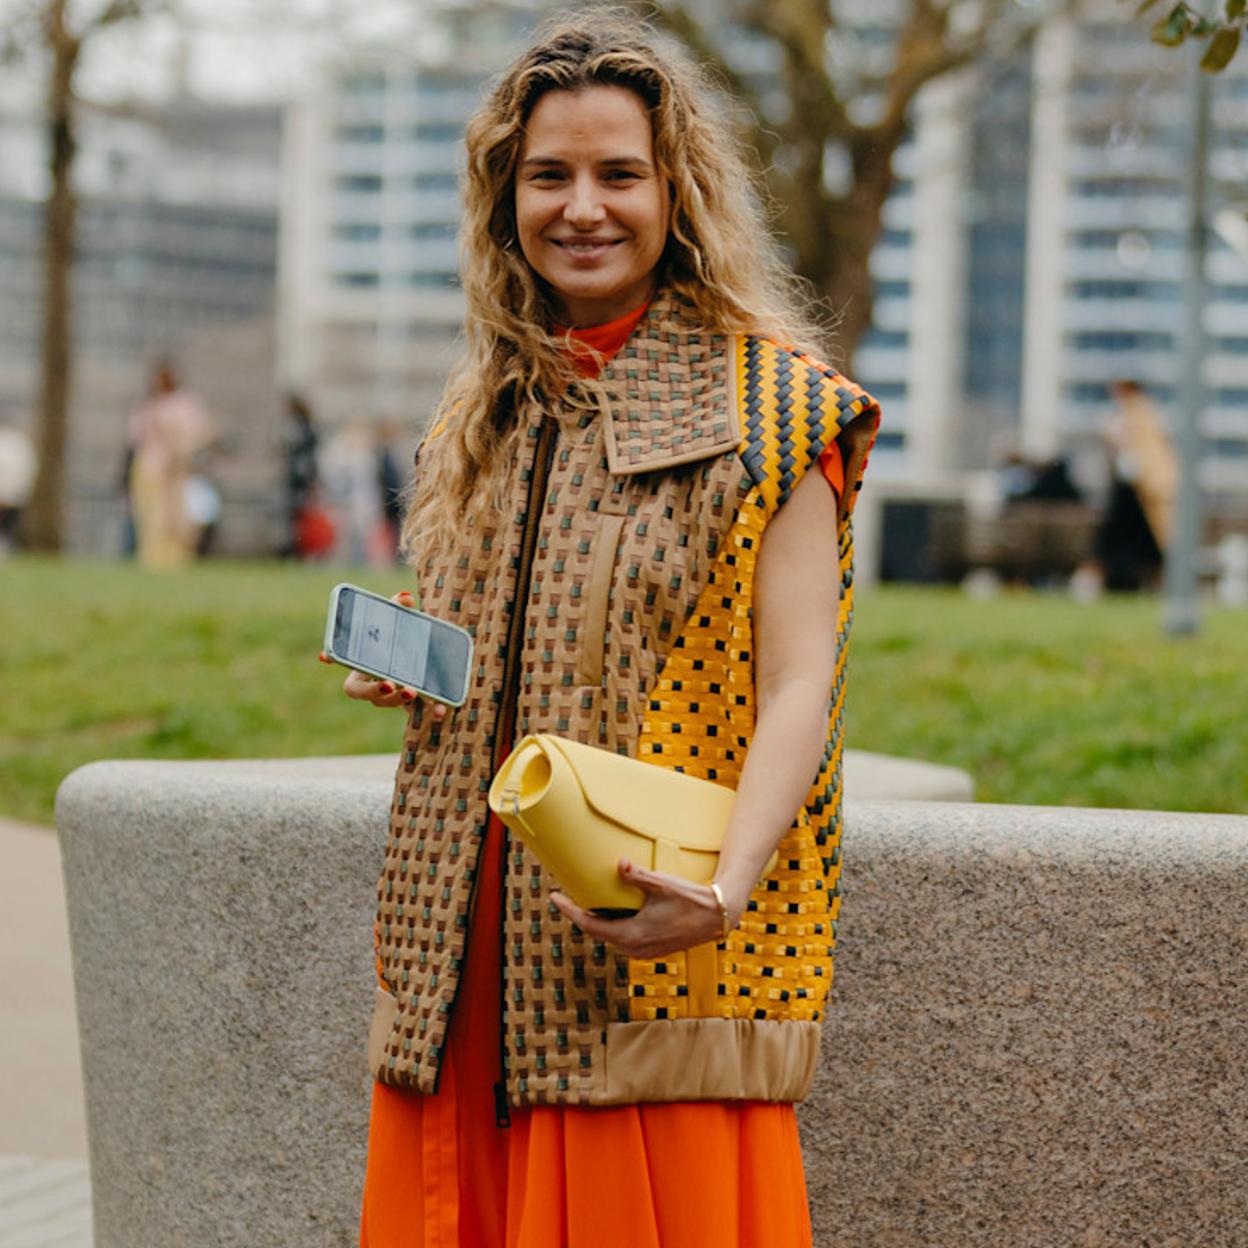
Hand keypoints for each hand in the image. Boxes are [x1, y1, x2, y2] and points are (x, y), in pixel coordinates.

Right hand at [317, 589, 447, 717]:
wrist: (427, 657)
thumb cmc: (401, 639)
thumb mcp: (399, 622)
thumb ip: (398, 609)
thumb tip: (406, 598)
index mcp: (362, 663)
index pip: (342, 659)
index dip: (333, 660)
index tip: (324, 655)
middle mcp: (373, 682)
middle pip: (363, 693)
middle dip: (374, 691)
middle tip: (388, 685)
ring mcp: (392, 694)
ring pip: (387, 702)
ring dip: (398, 700)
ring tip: (412, 691)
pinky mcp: (415, 700)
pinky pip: (419, 708)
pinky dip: (432, 709)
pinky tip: (441, 711)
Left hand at [550, 859, 732, 958]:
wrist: (718, 916)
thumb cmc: (690, 899)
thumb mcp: (661, 884)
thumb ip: (637, 876)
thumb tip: (619, 863)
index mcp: (632, 935)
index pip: (589, 924)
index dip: (569, 910)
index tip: (553, 897)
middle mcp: (635, 948)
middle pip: (598, 931)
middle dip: (582, 914)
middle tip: (568, 895)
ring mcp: (645, 952)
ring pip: (612, 936)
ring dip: (600, 921)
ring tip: (590, 901)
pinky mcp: (654, 949)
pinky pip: (625, 938)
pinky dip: (616, 925)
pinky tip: (616, 912)